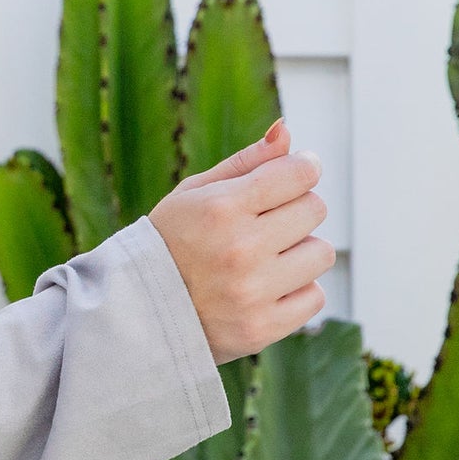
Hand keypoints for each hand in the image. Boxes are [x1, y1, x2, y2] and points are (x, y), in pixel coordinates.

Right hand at [146, 119, 333, 364]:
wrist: (137, 313)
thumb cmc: (169, 243)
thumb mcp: (195, 194)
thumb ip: (246, 162)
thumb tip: (287, 131)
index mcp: (221, 208)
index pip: (299, 173)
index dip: (301, 170)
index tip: (291, 177)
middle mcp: (240, 249)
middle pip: (314, 210)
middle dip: (296, 210)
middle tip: (266, 223)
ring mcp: (253, 292)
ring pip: (321, 253)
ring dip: (300, 252)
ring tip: (265, 259)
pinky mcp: (262, 328)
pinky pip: (315, 297)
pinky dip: (297, 291)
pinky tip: (266, 289)